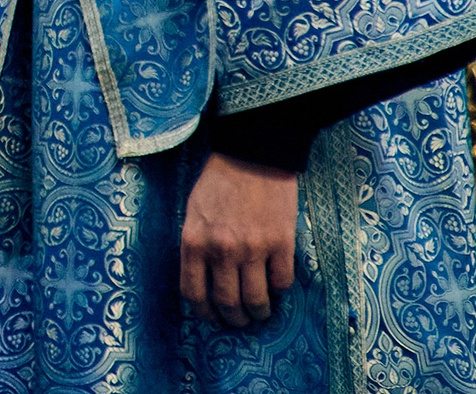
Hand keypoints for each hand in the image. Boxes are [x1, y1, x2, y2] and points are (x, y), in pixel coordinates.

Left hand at [181, 152, 298, 326]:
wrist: (252, 156)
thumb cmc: (218, 182)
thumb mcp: (194, 213)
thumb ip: (197, 246)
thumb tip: (204, 279)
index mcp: (194, 242)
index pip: (193, 292)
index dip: (203, 311)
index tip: (212, 316)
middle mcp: (221, 250)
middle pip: (227, 302)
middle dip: (234, 318)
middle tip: (240, 320)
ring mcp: (253, 249)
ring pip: (256, 299)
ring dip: (259, 312)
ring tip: (261, 312)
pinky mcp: (281, 244)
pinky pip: (282, 282)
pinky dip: (280, 289)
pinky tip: (277, 284)